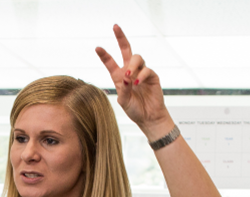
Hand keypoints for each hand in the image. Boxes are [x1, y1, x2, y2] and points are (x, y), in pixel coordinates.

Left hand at [95, 24, 173, 138]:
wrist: (149, 117)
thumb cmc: (135, 110)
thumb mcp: (124, 101)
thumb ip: (124, 89)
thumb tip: (127, 77)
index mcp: (119, 77)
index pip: (110, 62)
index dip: (104, 55)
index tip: (97, 48)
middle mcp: (130, 71)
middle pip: (126, 49)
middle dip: (120, 37)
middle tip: (115, 27)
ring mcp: (141, 72)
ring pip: (137, 58)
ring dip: (132, 66)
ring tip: (129, 77)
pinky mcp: (152, 76)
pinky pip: (147, 70)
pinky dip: (141, 76)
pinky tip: (137, 83)